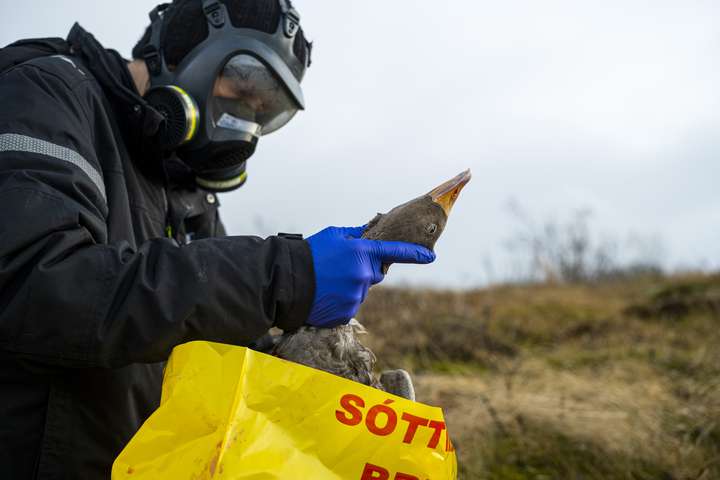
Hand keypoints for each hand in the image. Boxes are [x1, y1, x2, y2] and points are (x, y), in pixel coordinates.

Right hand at [306, 226, 435, 327]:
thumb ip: (356, 235)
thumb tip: (370, 231)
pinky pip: (350, 306)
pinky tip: (325, 295)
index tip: (431, 256)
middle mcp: (362, 275)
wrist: (286, 281)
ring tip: (327, 283)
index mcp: (361, 252)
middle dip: (364, 270)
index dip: (415, 254)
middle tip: (340, 268)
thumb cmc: (309, 254)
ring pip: (361, 290)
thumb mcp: (333, 235)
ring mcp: (355, 296)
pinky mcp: (346, 313)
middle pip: (375, 273)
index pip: (394, 252)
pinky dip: (341, 301)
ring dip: (350, 286)